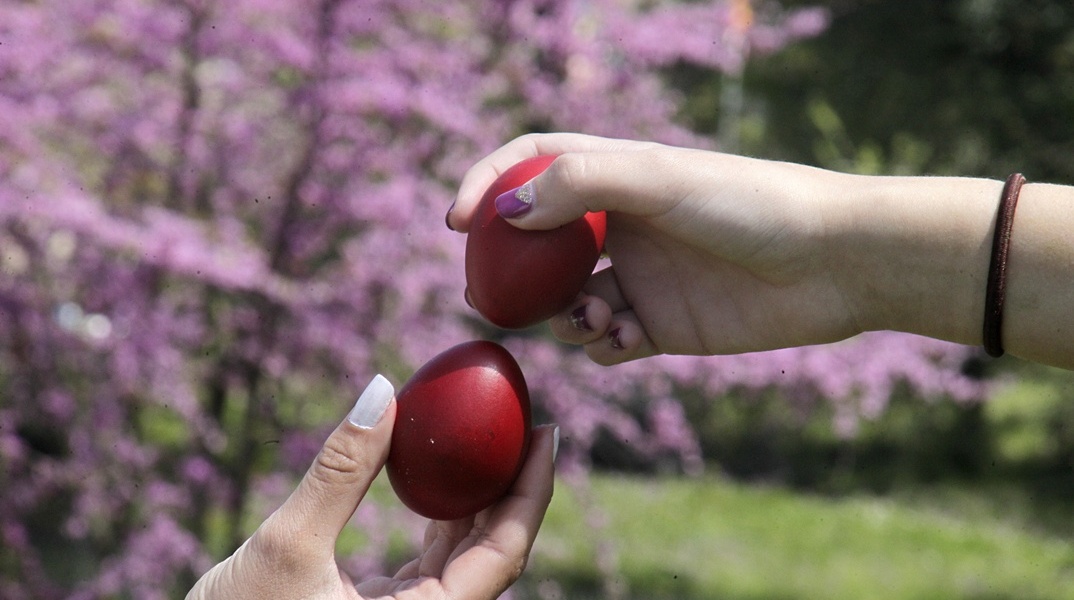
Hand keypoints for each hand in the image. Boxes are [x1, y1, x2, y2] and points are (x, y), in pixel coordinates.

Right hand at [187, 375, 556, 599]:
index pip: (504, 553)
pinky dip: (440, 516)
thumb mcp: (285, 548)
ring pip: (464, 556)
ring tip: (491, 437)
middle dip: (514, 484)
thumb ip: (339, 472)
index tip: (548, 430)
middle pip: (494, 550)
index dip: (533, 490)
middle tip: (527, 420)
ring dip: (478, 497)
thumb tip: (382, 391)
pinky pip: (432, 562)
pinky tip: (439, 476)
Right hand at [449, 133, 861, 363]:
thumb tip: (507, 211)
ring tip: (595, 318)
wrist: (831, 263)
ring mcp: (641, 278)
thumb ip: (580, 185)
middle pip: (539, 248)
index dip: (489, 186)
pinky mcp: (662, 326)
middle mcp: (623, 226)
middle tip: (489, 298)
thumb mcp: (660, 180)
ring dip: (562, 317)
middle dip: (511, 274)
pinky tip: (628, 339)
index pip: (533, 167)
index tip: (456, 221)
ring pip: (567, 303)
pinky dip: (602, 347)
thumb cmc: (750, 203)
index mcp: (618, 177)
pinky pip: (607, 343)